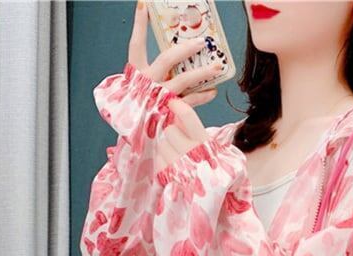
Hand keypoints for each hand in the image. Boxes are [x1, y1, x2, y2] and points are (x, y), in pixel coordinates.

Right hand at [126, 1, 218, 174]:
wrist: (137, 145)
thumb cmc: (142, 112)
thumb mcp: (142, 89)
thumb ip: (156, 74)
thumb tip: (181, 56)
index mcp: (134, 76)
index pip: (135, 45)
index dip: (139, 25)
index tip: (144, 5)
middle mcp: (145, 86)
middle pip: (166, 60)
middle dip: (186, 48)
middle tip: (202, 41)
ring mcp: (157, 101)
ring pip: (183, 81)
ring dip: (202, 72)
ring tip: (218, 66)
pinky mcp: (168, 115)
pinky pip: (189, 103)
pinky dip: (202, 96)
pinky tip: (213, 90)